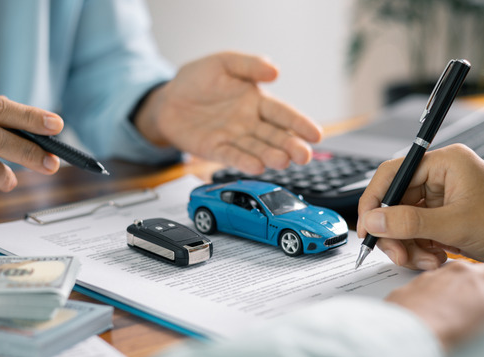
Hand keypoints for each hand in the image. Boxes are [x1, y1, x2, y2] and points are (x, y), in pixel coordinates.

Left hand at [134, 51, 321, 174]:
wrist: (167, 98)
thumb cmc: (197, 80)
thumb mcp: (223, 63)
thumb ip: (249, 65)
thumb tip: (275, 71)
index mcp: (257, 101)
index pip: (283, 114)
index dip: (300, 123)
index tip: (316, 134)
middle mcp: (250, 123)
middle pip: (275, 136)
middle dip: (291, 146)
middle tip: (304, 155)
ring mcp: (234, 138)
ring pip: (257, 149)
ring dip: (271, 156)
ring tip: (282, 161)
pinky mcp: (216, 150)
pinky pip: (232, 156)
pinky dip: (244, 162)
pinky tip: (257, 167)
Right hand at [357, 144, 483, 269]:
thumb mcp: (453, 224)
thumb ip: (409, 222)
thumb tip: (373, 220)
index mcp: (444, 163)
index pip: (393, 174)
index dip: (375, 200)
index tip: (367, 226)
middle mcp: (439, 176)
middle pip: (395, 201)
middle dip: (394, 232)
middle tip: (398, 254)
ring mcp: (440, 197)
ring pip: (403, 220)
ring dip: (408, 245)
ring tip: (426, 261)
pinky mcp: (442, 217)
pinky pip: (416, 231)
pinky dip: (419, 248)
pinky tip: (434, 258)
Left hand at [386, 261, 483, 351]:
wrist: (408, 344)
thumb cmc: (453, 348)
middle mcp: (475, 273)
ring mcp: (446, 272)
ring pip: (470, 275)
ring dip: (476, 289)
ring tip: (471, 313)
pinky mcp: (423, 279)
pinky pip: (443, 281)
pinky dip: (449, 291)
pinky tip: (444, 311)